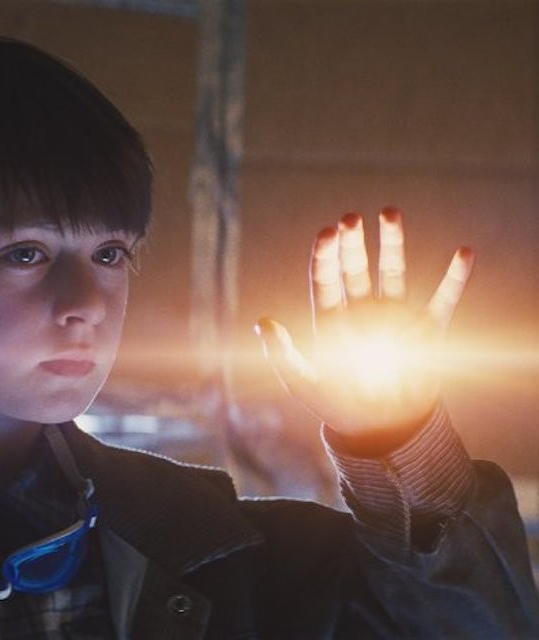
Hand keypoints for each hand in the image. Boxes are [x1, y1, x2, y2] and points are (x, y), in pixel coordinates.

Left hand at [255, 209, 474, 443]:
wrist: (381, 430)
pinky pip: (443, 300)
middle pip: (355, 268)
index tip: (328, 232)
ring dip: (392, 243)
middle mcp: (361, 311)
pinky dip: (454, 278)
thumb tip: (262, 322)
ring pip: (392, 272)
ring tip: (389, 212)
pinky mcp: (426, 331)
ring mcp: (394, 317)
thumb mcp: (302, 383)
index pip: (325, 279)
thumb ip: (282, 354)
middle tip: (351, 217)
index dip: (325, 255)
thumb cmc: (337, 406)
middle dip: (353, 242)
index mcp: (330, 320)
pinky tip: (463, 253)